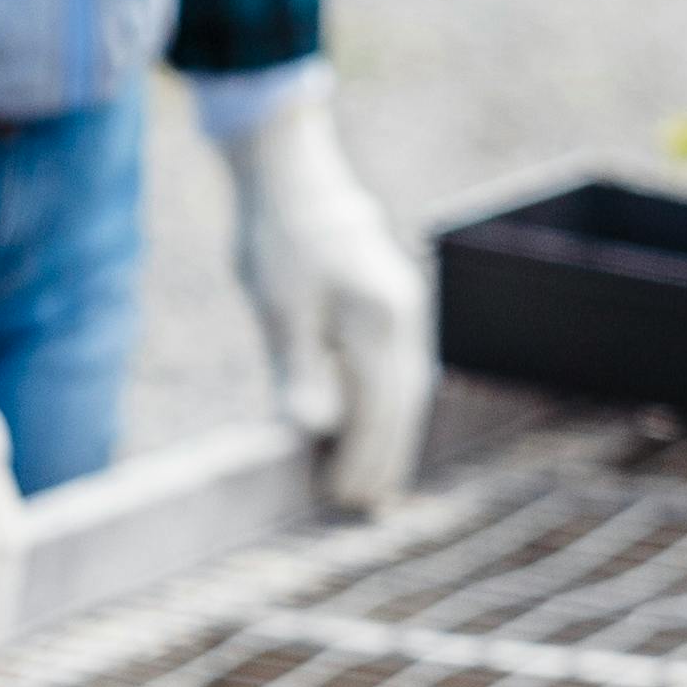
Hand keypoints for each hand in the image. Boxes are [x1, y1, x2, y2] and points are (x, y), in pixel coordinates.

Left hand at [212, 72, 430, 515]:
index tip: (340, 499)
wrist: (293, 177)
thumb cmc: (277, 240)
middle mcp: (403, 316)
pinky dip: (393, 408)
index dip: (360, 459)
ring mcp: (406, 308)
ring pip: (409, 390)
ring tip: (376, 487)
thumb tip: (316, 431)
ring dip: (394, 439)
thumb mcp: (278, 308)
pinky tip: (379, 431)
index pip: (375, 409)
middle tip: (361, 509)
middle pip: (402, 406)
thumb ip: (298, 371)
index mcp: (376, 319)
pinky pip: (404, 369)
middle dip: (383, 460)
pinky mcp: (396, 304)